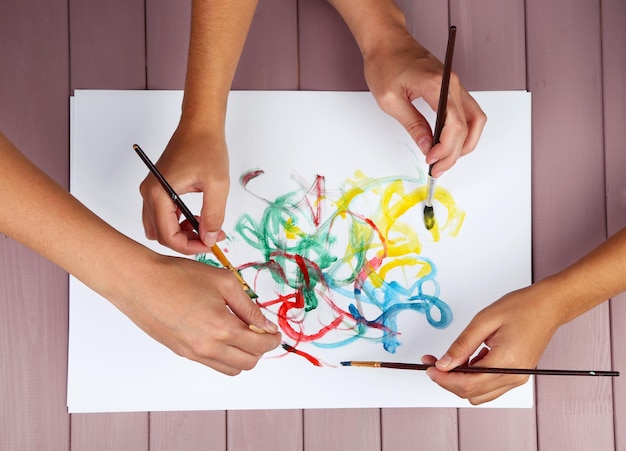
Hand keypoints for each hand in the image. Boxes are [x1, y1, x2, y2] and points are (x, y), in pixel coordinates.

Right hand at [119, 253, 280, 375]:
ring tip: (242, 334)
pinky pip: (212, 364)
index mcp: (222, 328)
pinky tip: (222, 335)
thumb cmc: (178, 276)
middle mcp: (208, 347)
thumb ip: (248, 306)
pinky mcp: (181, 353)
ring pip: (230, 369)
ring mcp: (193, 353)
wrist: (139, 282)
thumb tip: (265, 324)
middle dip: (260, 349)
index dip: (272, 339)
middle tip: (261, 332)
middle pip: (248, 363)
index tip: (275, 332)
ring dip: (243, 356)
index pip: (259, 345)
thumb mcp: (224, 282)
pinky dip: (224, 356)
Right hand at [139, 125, 228, 253]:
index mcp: (158, 193)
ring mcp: (152, 191)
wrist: (200, 126)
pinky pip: (164, 215)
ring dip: (182, 234)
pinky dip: (180, 223)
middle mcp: (149, 193)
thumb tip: (210, 239)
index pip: (167, 236)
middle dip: (186, 242)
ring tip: (207, 227)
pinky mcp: (158, 188)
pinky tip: (199, 218)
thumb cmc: (206, 148)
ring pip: (161, 227)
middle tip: (211, 238)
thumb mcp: (217, 184)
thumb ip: (213, 215)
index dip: (189, 247)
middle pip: (161, 234)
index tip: (210, 245)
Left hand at [363, 34, 485, 177]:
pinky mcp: (452, 87)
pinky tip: (448, 144)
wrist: (386, 41)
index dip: (445, 148)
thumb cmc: (385, 64)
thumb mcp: (391, 100)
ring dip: (464, 143)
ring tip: (445, 159)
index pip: (454, 124)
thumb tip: (427, 146)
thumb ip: (413, 124)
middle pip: (469, 125)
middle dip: (455, 152)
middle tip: (438, 168)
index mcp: (438, 85)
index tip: (431, 161)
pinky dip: (463, 131)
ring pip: (475, 119)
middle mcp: (452, 83)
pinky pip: (468, 112)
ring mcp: (455, 84)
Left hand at [422, 283, 559, 403]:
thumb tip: (444, 363)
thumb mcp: (484, 320)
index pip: (467, 383)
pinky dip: (474, 378)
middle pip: (471, 393)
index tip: (429, 367)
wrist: (549, 306)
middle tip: (434, 362)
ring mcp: (518, 378)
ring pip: (479, 394)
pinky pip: (489, 386)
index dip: (444, 378)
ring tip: (453, 359)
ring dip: (461, 381)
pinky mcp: (518, 375)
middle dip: (448, 380)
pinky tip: (471, 358)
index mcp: (507, 361)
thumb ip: (462, 345)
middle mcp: (514, 376)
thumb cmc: (522, 307)